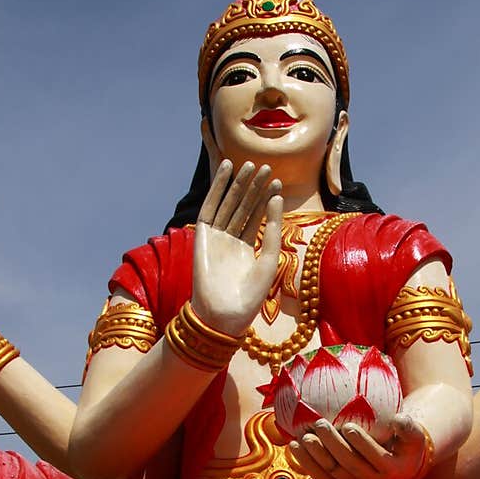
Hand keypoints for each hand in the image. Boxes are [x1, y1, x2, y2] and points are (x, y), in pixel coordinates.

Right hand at [192, 160, 282, 335]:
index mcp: (245, 249)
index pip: (256, 218)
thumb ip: (272, 229)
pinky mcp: (202, 235)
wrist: (226, 313)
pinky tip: (227, 170)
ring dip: (238, 184)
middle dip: (254, 188)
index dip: (266, 200)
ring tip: (251, 165)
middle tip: (266, 167)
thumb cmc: (250, 295)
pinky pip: (210, 206)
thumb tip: (277, 198)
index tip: (277, 182)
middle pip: (243, 207)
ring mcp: (215, 237)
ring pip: (228, 204)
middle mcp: (229, 241)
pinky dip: (218, 187)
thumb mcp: (269, 258)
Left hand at [290, 412, 431, 478]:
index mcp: (390, 469)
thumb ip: (409, 428)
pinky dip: (306, 464)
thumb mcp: (414, 437)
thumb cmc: (406, 447)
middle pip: (349, 464)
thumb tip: (398, 418)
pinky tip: (293, 446)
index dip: (361, 443)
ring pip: (331, 473)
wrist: (400, 470)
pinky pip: (320, 478)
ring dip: (314, 456)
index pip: (374, 457)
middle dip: (333, 445)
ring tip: (303, 437)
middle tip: (320, 424)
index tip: (349, 426)